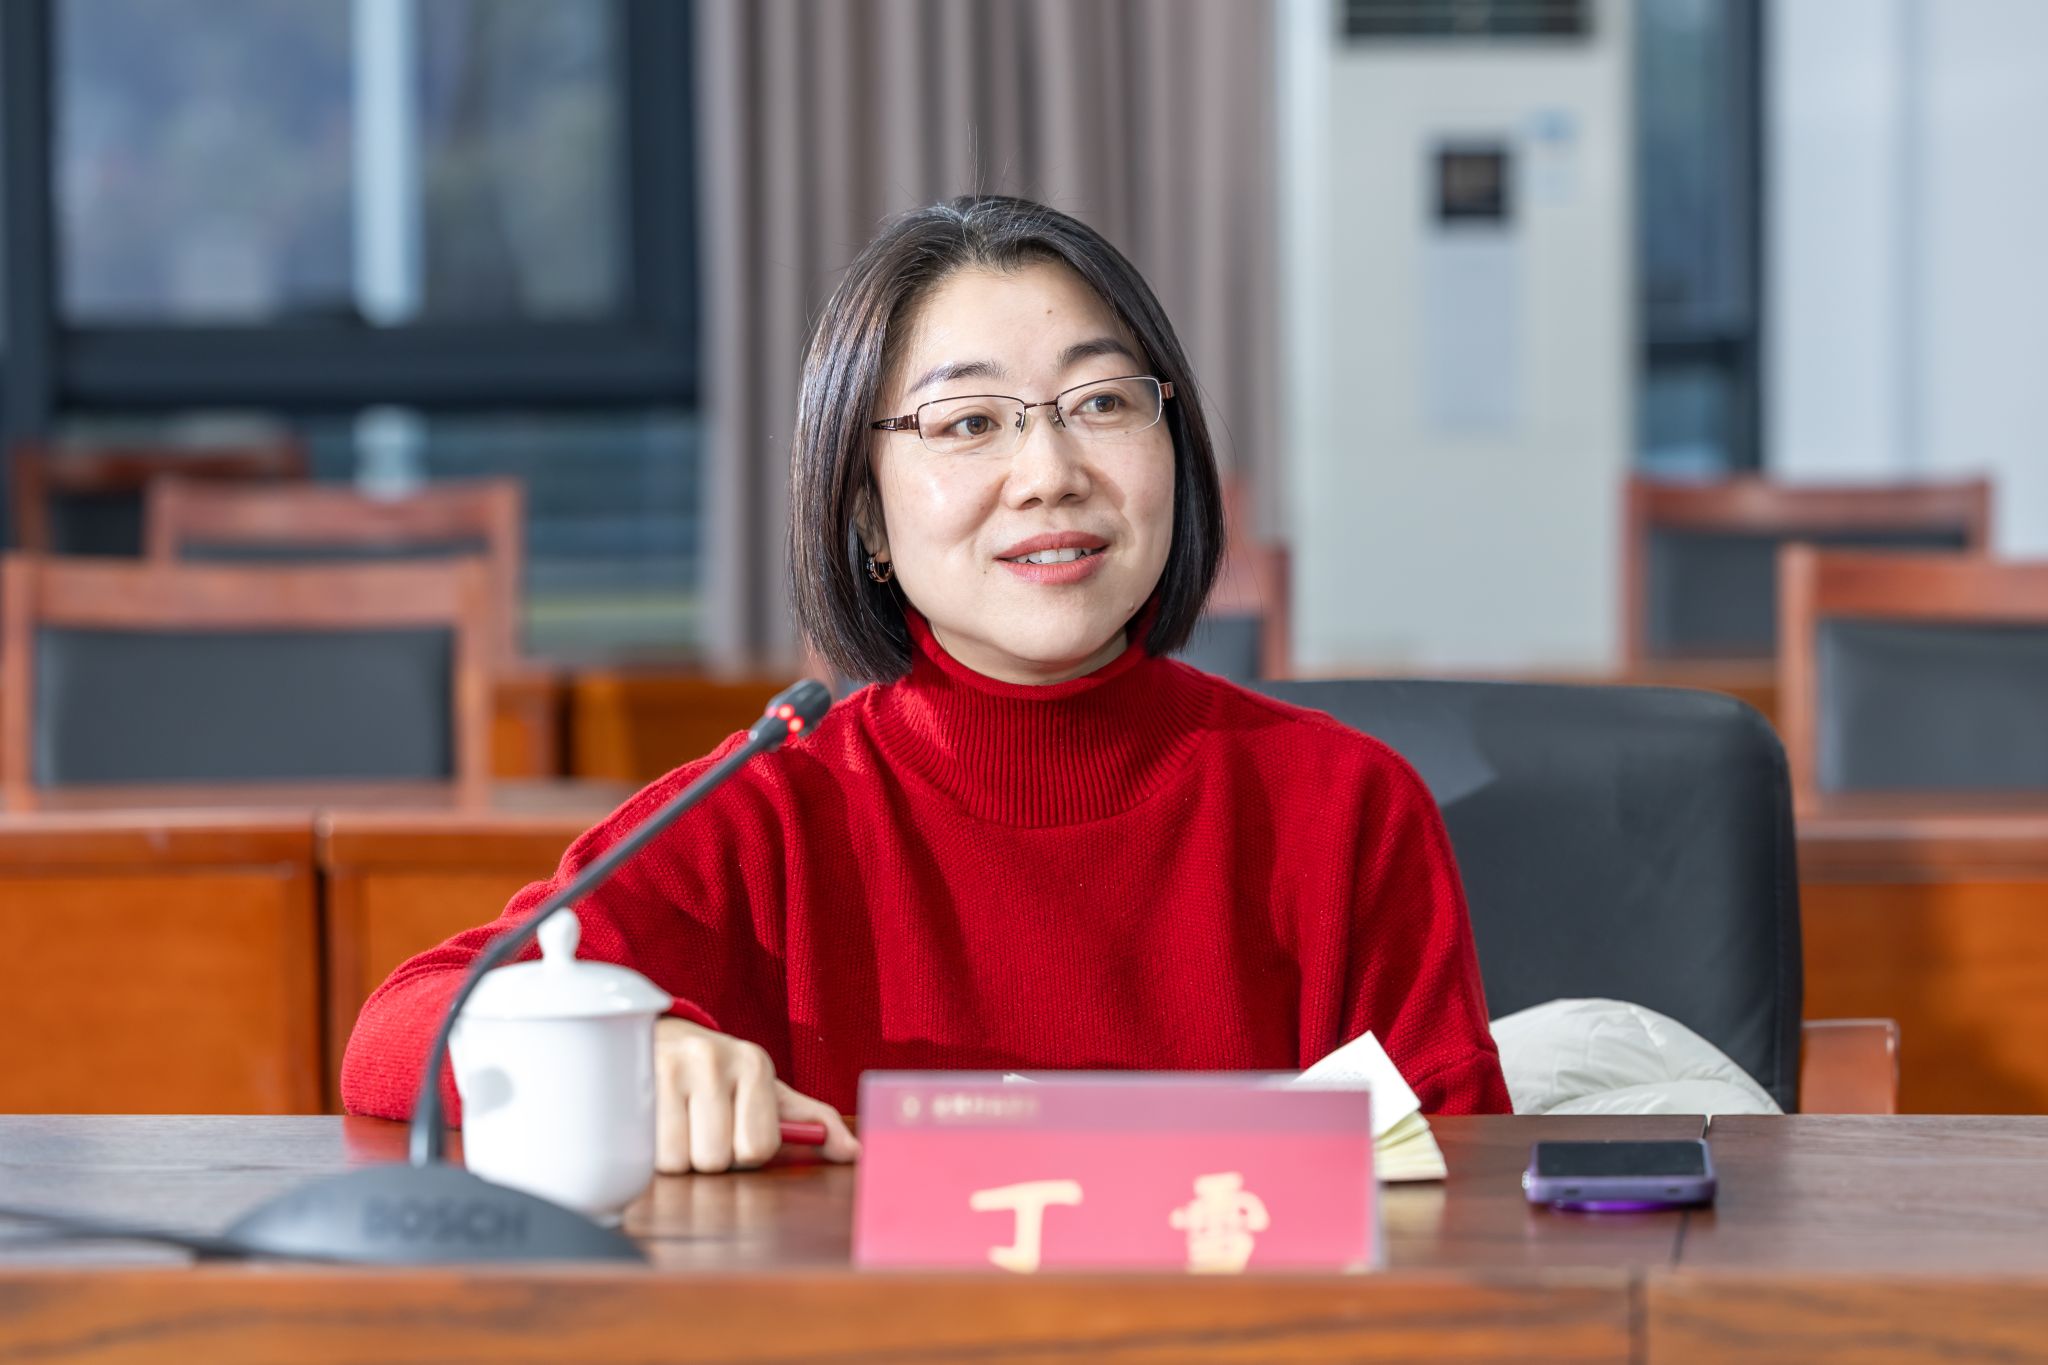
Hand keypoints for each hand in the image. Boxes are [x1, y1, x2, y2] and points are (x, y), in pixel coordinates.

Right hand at [653, 1018, 859, 1172]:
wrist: (658, 1038)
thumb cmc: (720, 1078)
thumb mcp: (767, 1093)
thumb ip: (813, 1122)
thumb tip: (854, 1152)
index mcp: (754, 1064)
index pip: (757, 1148)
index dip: (743, 1153)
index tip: (734, 1129)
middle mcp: (713, 1058)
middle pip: (715, 1159)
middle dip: (707, 1156)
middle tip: (700, 1128)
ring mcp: (668, 1066)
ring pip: (676, 1161)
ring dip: (674, 1157)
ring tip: (675, 1125)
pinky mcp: (629, 1080)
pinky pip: (641, 1152)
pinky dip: (644, 1152)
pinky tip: (650, 1125)